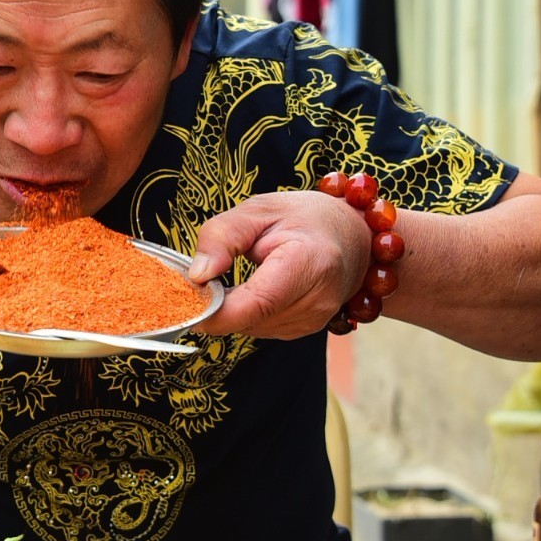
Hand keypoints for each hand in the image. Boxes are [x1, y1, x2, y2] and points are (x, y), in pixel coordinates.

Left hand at [189, 191, 373, 339]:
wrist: (354, 237)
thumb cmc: (306, 218)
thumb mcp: (259, 209)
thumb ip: (223, 236)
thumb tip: (196, 275)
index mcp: (310, 263)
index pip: (255, 303)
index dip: (214, 308)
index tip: (186, 295)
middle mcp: (317, 301)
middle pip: (246, 319)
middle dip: (215, 304)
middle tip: (200, 275)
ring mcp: (314, 321)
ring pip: (249, 327)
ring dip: (230, 308)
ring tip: (230, 275)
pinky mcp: (305, 331)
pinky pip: (260, 327)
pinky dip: (245, 312)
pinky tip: (248, 287)